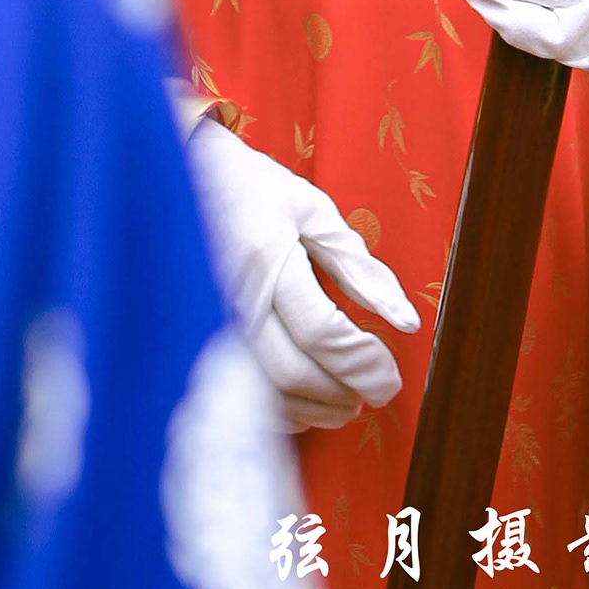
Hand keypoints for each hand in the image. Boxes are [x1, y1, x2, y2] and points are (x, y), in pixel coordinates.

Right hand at [186, 119, 417, 431]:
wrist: (182, 179)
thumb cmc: (254, 189)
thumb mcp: (315, 212)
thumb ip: (359, 268)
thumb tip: (406, 320)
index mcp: (268, 260)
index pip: (321, 332)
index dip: (362, 363)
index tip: (391, 375)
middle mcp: (234, 299)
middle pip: (292, 372)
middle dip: (342, 392)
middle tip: (377, 391)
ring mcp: (211, 324)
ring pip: (264, 392)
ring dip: (315, 407)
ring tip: (349, 400)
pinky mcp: (199, 338)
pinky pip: (239, 392)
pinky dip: (282, 408)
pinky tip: (308, 400)